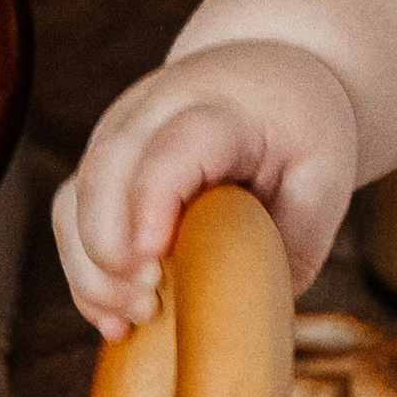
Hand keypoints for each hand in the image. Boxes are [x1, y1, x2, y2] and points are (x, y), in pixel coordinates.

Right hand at [51, 42, 360, 336]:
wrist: (271, 78)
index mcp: (222, 108)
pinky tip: (116, 317)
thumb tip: (246, 314)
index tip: (154, 257)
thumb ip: (290, 241)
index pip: (174, 146)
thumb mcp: (325, 180)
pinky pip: (71, 218)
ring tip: (136, 318)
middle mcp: (155, 110)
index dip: (154, 200)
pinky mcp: (103, 163)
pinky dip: (85, 271)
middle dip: (110, 248)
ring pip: (75, 199)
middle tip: (149, 303)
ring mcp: (119, 133)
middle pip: (105, 171)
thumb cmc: (303, 134)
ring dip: (91, 269)